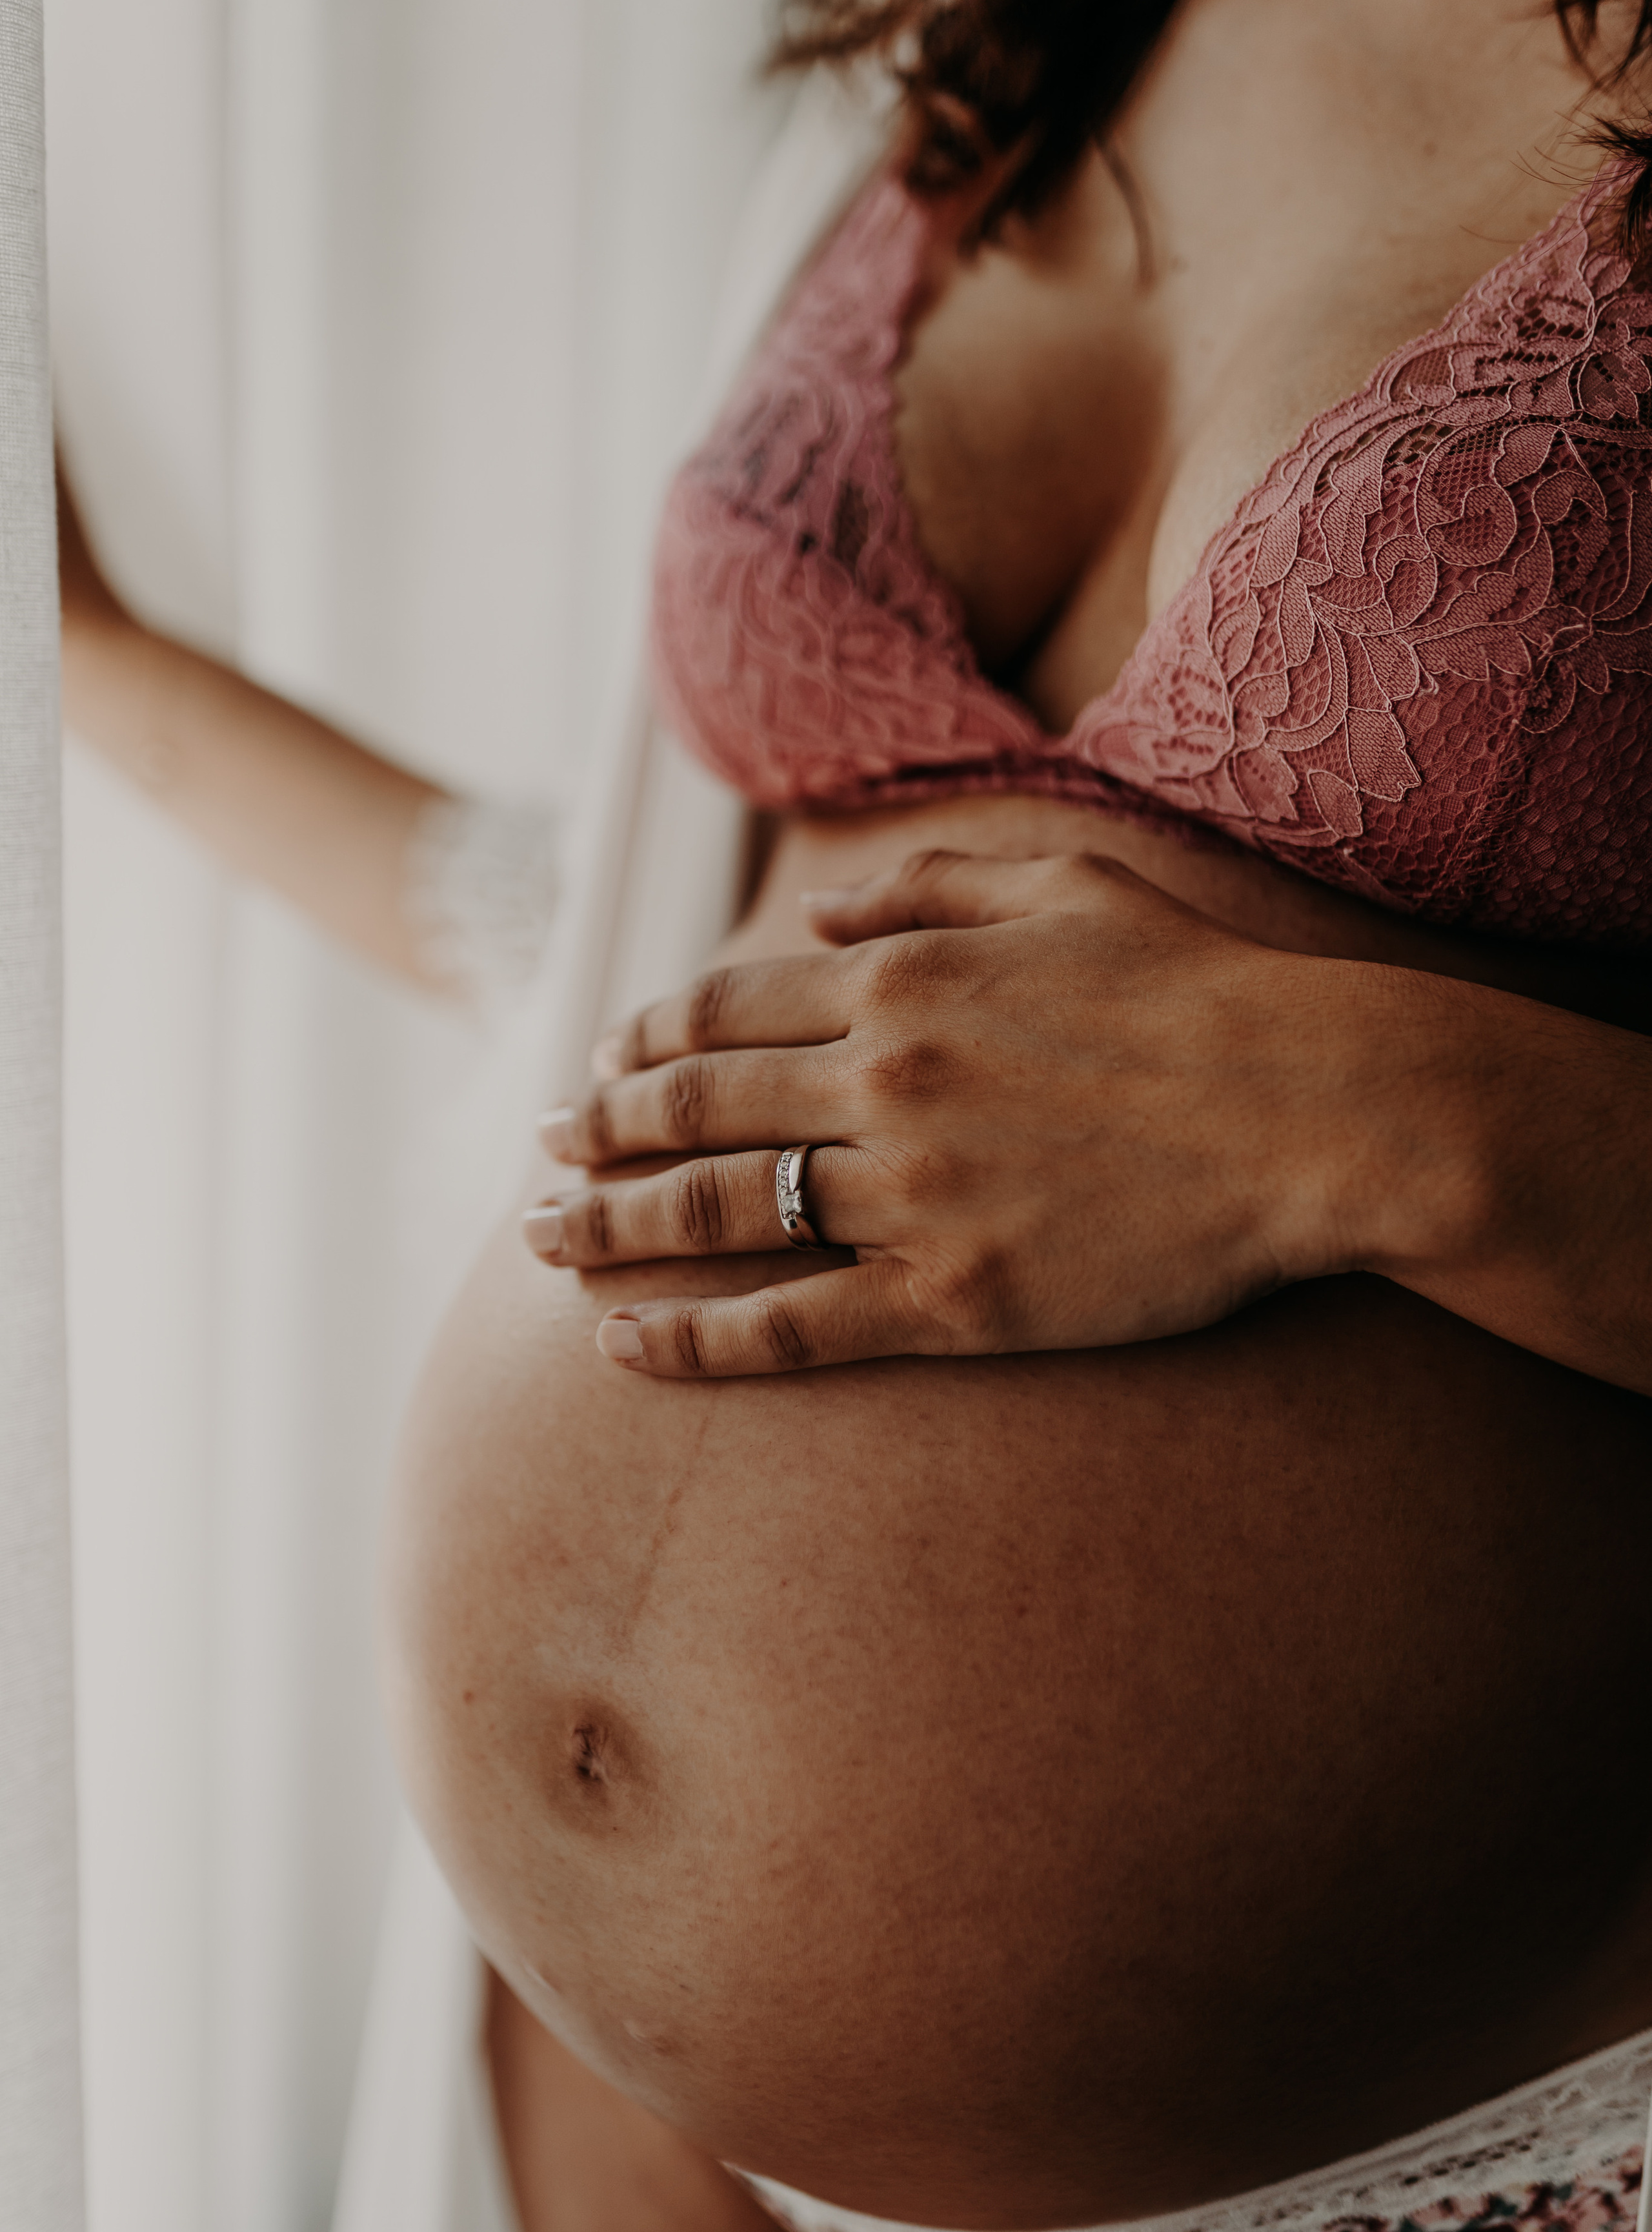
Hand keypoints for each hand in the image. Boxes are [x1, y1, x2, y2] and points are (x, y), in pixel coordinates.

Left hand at [529, 850, 1396, 1377]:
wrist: (1313, 1111)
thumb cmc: (1198, 986)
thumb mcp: (1062, 882)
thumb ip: (922, 885)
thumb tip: (805, 917)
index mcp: (899, 980)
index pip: (719, 1011)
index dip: (639, 1041)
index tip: (592, 1067)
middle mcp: (883, 1081)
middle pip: (690, 1110)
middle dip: (592, 1135)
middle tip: (534, 1160)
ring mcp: (913, 1197)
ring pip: (718, 1215)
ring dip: (611, 1230)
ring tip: (541, 1246)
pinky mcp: (955, 1300)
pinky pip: (793, 1327)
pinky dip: (696, 1340)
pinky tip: (625, 1349)